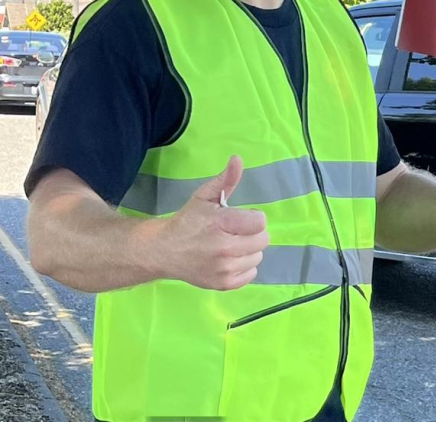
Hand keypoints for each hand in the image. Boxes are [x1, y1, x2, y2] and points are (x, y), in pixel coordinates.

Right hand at [159, 156, 269, 290]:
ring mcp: (224, 269)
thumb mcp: (204, 196)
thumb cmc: (188, 221)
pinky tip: (229, 259)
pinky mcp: (223, 284)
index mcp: (222, 224)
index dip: (253, 218)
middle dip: (252, 233)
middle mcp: (224, 248)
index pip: (260, 222)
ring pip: (258, 256)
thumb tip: (238, 159)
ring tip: (231, 245)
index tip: (240, 219)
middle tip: (235, 232)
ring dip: (248, 250)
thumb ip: (225, 180)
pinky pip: (251, 274)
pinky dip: (244, 267)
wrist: (164, 251)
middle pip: (263, 240)